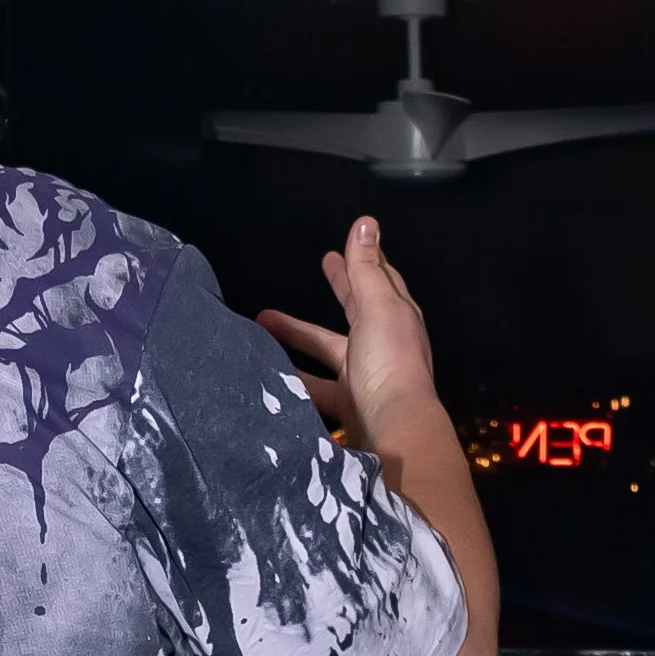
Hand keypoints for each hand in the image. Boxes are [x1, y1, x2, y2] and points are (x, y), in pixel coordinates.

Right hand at [256, 214, 440, 452]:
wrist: (392, 433)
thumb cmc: (389, 363)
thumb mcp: (378, 307)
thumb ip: (366, 268)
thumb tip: (366, 222)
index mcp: (394, 319)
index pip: (379, 282)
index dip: (363, 261)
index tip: (347, 245)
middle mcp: (382, 348)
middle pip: (355, 312)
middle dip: (337, 288)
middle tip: (321, 264)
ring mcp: (364, 380)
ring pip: (326, 352)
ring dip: (295, 336)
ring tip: (259, 322)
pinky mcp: (346, 408)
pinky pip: (314, 388)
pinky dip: (292, 378)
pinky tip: (267, 371)